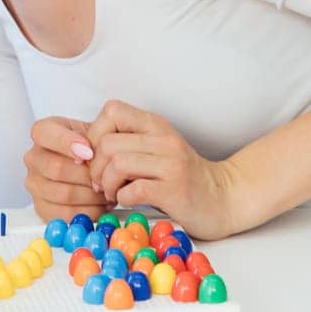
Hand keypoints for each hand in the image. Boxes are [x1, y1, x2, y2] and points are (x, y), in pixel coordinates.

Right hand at [22, 116, 105, 222]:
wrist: (93, 164)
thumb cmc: (92, 146)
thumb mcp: (95, 132)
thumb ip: (92, 139)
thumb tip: (91, 155)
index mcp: (42, 132)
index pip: (45, 134)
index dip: (67, 143)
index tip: (89, 153)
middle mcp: (33, 157)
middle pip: (56, 168)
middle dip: (87, 176)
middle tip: (105, 178)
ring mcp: (34, 183)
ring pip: (63, 194)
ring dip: (90, 196)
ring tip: (105, 192)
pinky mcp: (41, 207)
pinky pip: (64, 214)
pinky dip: (87, 212)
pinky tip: (98, 204)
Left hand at [84, 100, 241, 240]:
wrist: (224, 198)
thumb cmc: (183, 177)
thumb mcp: (157, 149)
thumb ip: (129, 144)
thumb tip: (86, 151)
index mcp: (156, 125)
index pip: (112, 110)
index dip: (94, 134)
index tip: (95, 156)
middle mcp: (164, 139)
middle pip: (108, 143)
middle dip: (95, 168)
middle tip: (100, 183)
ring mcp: (171, 164)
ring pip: (117, 164)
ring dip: (107, 184)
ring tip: (112, 194)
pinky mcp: (174, 189)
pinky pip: (134, 189)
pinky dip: (123, 198)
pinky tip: (128, 201)